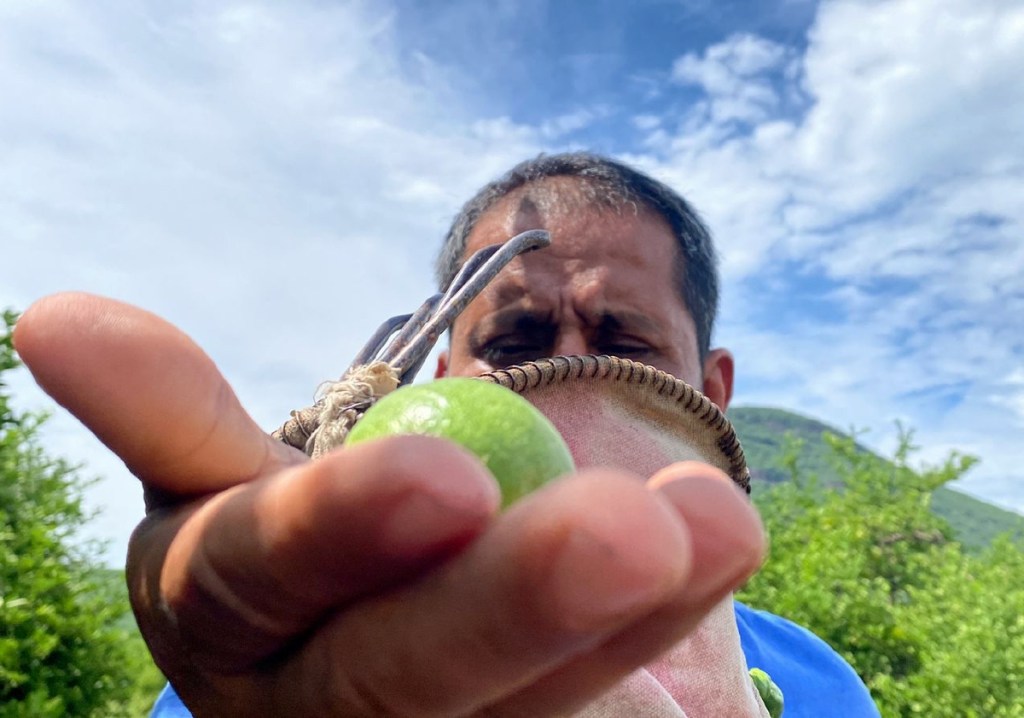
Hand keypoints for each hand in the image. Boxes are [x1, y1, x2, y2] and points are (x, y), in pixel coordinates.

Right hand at [14, 293, 764, 716]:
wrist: (379, 633)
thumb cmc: (302, 549)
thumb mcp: (231, 484)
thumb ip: (173, 415)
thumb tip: (51, 319)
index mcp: (225, 623)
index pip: (256, 581)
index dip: (338, 532)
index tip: (444, 475)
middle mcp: (308, 709)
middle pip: (400, 673)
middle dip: (512, 602)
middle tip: (633, 524)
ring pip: (524, 700)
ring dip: (626, 613)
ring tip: (713, 519)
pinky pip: (596, 709)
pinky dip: (659, 638)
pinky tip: (713, 556)